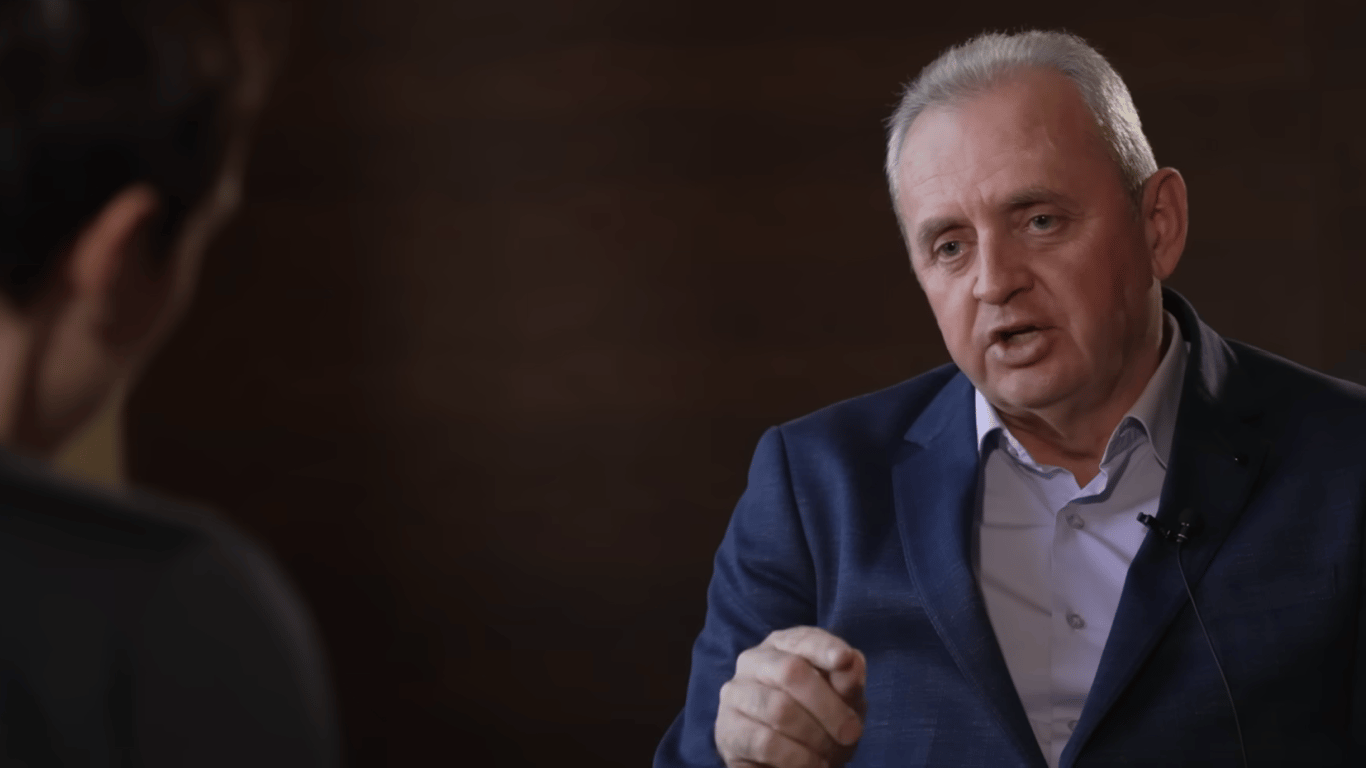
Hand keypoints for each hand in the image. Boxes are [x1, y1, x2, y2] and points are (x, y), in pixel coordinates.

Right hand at [715, 626, 867, 767]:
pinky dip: (797, 757)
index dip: (824, 648)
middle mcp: (753, 662)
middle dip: (828, 706)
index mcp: (782, 645)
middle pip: (790, 672)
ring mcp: (735, 694)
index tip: (844, 658)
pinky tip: (811, 764)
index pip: (803, 639)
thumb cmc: (818, 718)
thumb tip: (851, 661)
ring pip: (778, 709)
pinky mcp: (728, 731)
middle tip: (851, 733)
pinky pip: (766, 742)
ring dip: (814, 736)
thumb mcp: (842, 699)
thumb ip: (847, 680)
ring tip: (829, 754)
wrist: (788, 759)